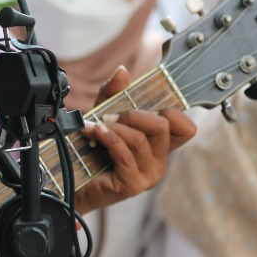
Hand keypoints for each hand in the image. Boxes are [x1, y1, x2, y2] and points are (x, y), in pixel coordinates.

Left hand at [74, 69, 195, 213]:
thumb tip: (123, 71)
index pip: (186, 128)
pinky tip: (94, 132)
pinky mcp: (133, 184)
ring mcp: (148, 175)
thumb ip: (112, 94)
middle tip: (111, 117)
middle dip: (134, 115)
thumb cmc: (90, 151)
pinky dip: (108, 138)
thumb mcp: (103, 116)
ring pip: (141, 139)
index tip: (146, 107)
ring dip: (114, 127)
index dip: (173, 113)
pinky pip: (125, 153)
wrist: (71, 182)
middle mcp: (159, 161)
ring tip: (96, 126)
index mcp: (159, 146)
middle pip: (163, 126)